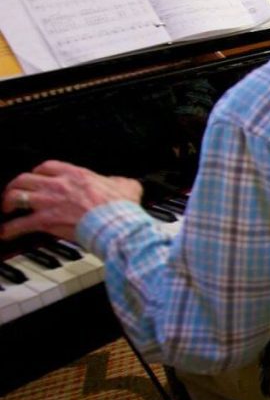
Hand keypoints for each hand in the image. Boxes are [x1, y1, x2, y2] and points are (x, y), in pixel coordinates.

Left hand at [1, 161, 142, 242]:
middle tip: (14, 193)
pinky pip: (19, 224)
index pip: (46, 167)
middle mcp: (57, 185)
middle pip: (24, 178)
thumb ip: (120, 182)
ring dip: (8, 202)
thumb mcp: (126, 186)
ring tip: (6, 210)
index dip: (38, 172)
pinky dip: (9, 229)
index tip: (37, 177)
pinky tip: (4, 233)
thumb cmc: (120, 207)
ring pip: (16, 196)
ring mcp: (49, 202)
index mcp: (76, 174)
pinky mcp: (46, 221)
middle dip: (15, 185)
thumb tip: (125, 184)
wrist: (115, 223)